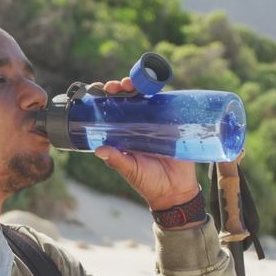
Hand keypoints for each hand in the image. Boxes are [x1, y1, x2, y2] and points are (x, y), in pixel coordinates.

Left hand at [94, 77, 200, 210]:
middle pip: (128, 99)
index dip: (105, 98)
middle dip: (120, 88)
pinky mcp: (173, 123)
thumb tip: (99, 150)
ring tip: (129, 84)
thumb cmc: (149, 183)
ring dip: (137, 86)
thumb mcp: (130, 170)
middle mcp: (139, 125)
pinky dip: (160, 92)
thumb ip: (117, 159)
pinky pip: (167, 104)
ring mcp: (156, 123)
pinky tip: (154, 85)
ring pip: (145, 98)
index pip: (112, 111)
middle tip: (115, 87)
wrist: (176, 191)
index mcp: (124, 135)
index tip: (99, 89)